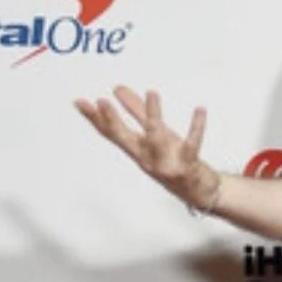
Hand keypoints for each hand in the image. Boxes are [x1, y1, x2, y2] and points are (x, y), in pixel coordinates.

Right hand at [75, 86, 220, 209]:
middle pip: (125, 138)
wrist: (201, 193)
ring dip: (154, 115)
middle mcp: (147, 158)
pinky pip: (192, 145)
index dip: (95, 118)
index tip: (80, 102)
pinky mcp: (187, 167)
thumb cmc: (176, 161)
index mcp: (138, 150)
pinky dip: (196, 127)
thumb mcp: (156, 135)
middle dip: (112, 121)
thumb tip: (118, 89)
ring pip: (156, 139)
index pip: (111, 133)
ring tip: (152, 92)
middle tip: (101, 101)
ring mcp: (166, 164)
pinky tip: (200, 110)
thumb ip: (137, 111)